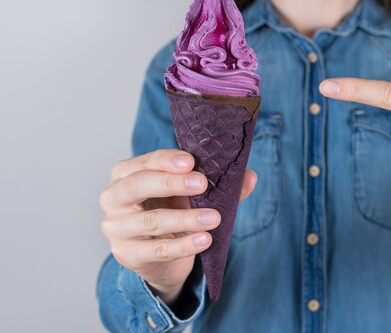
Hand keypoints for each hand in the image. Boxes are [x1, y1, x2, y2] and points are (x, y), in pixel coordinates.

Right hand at [100, 149, 256, 303]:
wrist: (161, 257)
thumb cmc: (173, 211)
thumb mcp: (192, 195)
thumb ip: (220, 186)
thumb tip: (249, 176)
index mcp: (126, 173)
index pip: (145, 161)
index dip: (168, 160)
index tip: (192, 161)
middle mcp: (113, 197)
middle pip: (137, 185)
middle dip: (171, 183)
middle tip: (202, 183)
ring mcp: (116, 228)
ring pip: (150, 221)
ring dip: (185, 219)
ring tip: (214, 218)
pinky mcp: (127, 254)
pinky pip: (157, 249)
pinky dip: (183, 245)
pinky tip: (204, 240)